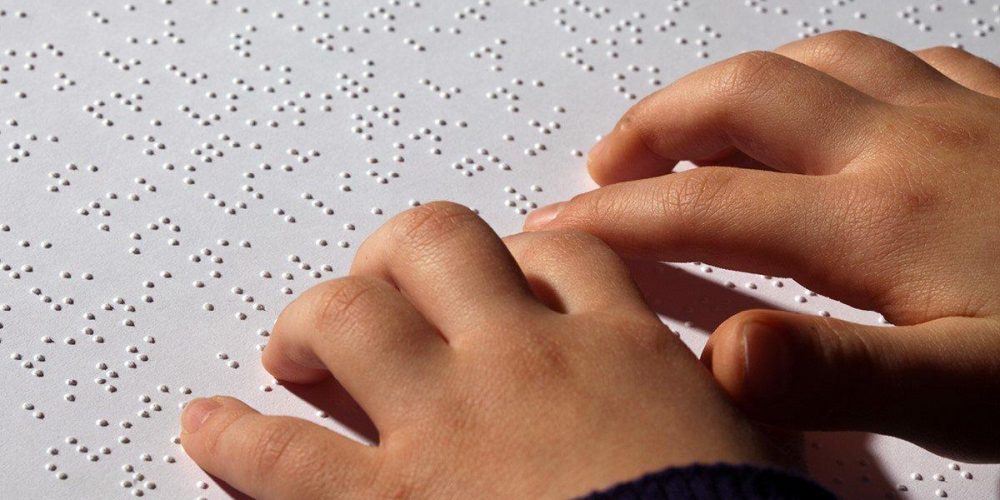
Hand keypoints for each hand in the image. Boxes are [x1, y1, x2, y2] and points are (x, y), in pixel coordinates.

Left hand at [179, 203, 788, 498]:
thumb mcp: (756, 451)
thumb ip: (731, 400)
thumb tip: (727, 382)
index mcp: (619, 348)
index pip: (560, 255)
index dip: (523, 255)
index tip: (506, 273)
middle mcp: (522, 362)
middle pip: (438, 244)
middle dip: (402, 256)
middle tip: (388, 284)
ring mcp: (447, 426)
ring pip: (350, 317)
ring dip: (315, 321)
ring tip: (299, 344)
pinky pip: (285, 457)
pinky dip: (235, 437)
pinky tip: (206, 425)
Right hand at [523, 31, 999, 461]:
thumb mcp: (969, 396)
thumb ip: (839, 377)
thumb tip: (729, 357)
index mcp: (881, 221)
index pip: (708, 205)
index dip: (617, 216)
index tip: (558, 227)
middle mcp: (907, 147)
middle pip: (744, 97)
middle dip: (656, 126)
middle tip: (608, 164)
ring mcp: (959, 116)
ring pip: (815, 62)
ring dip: (734, 88)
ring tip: (697, 124)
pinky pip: (900, 59)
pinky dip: (833, 74)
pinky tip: (830, 101)